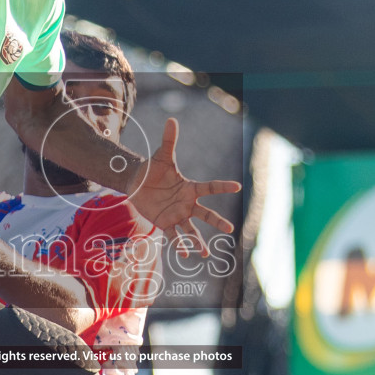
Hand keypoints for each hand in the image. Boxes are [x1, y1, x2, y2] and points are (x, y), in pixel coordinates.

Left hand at [128, 118, 240, 256]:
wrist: (138, 183)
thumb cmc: (153, 169)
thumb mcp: (162, 155)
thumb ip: (169, 140)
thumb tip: (172, 119)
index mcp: (190, 187)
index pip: (210, 187)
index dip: (223, 186)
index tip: (237, 186)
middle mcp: (187, 203)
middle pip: (206, 214)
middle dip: (217, 222)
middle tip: (230, 229)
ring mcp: (178, 215)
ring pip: (191, 230)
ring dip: (198, 242)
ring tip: (206, 253)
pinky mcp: (165, 222)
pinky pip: (174, 236)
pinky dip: (179, 245)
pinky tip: (184, 255)